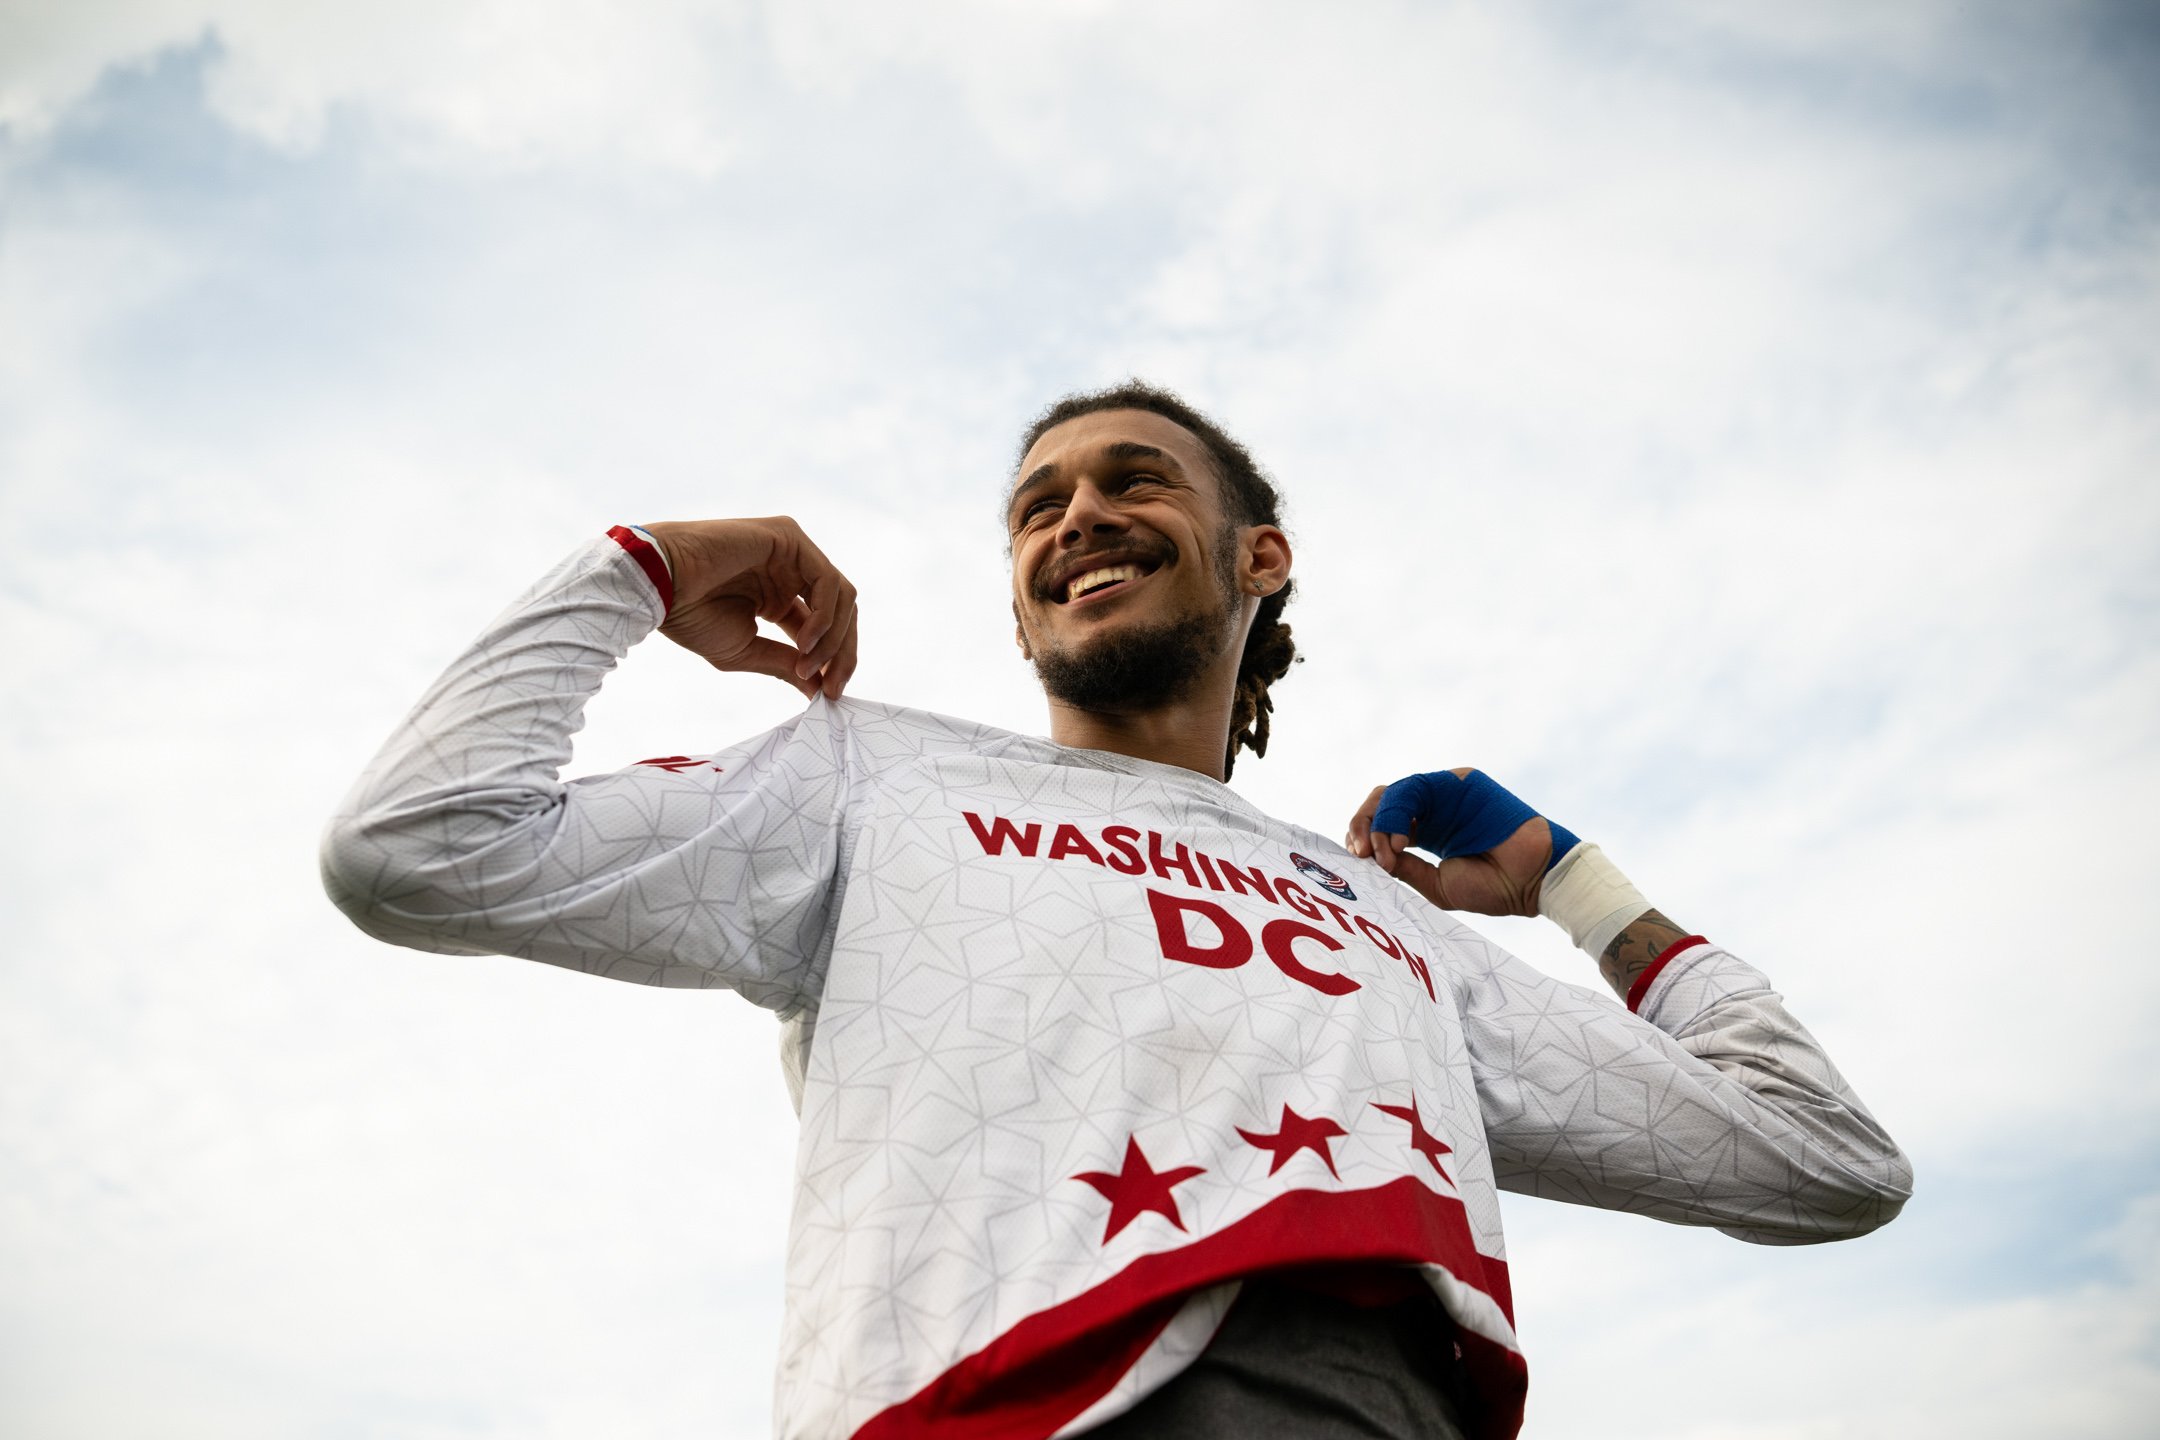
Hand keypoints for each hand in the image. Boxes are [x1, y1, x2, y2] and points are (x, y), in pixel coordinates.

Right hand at [642, 517, 858, 700]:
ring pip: (842, 597)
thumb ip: (785, 666)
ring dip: (833, 639)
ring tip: (808, 665)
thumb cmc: (689, 616)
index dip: (834, 661)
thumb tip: (818, 691)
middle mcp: (790, 572)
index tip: (828, 694)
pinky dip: (825, 616)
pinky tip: (804, 640)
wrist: (659, 586)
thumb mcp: (745, 651)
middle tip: (831, 687)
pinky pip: (828, 580)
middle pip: (842, 612)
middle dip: (842, 653)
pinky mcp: (789, 537)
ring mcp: (792, 552)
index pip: (825, 628)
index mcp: (780, 597)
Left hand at [1345, 768, 1574, 917]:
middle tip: (1360, 854)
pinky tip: (1399, 841)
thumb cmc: (1493, 887)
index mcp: (1426, 832)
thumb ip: (1404, 868)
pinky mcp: (1457, 782)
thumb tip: (1369, 858)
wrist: (1532, 880)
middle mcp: (1432, 810)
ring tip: (1383, 854)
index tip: (1358, 863)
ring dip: (1379, 821)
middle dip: (1362, 825)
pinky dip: (1398, 813)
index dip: (1363, 839)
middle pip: (1382, 803)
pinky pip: (1415, 787)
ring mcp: (1445, 794)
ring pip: (1394, 793)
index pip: (1382, 825)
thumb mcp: (1435, 884)